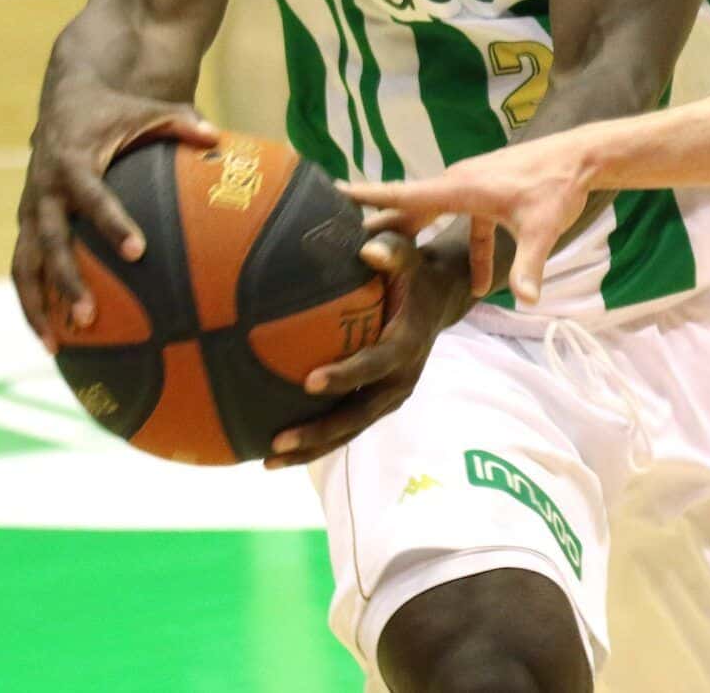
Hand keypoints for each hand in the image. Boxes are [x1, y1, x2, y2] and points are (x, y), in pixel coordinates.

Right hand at [10, 94, 219, 343]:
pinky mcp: (25, 226)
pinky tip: (53, 339)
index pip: (93, 198)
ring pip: (25, 265)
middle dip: (67, 280)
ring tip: (56, 346)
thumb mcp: (150, 111)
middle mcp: (44, 191)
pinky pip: (24, 269)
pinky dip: (34, 303)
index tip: (138, 252)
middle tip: (89, 316)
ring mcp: (30, 211)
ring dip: (37, 305)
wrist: (65, 102)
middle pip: (50, 242)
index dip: (113, 224)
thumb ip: (182, 124)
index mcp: (72, 162)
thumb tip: (219, 138)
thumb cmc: (117, 111)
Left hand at [263, 230, 474, 468]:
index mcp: (405, 346)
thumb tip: (367, 248)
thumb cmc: (415, 274)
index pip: (374, 365)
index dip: (345, 375)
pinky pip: (348, 426)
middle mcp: (400, 380)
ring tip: (269, 460)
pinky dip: (318, 442)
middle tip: (278, 442)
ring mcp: (390, 396)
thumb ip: (392, 252)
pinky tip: (278, 450)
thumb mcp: (411, 257)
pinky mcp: (379, 402)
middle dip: (319, 432)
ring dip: (312, 448)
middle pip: (358, 415)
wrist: (440, 299)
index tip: (309, 381)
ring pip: (350, 430)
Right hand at [343, 136, 592, 307]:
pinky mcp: (489, 195)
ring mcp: (473, 188)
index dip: (369, 196)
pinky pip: (467, 224)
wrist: (581, 159)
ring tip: (386, 258)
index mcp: (461, 188)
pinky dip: (468, 250)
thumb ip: (529, 266)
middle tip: (339, 239)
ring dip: (416, 235)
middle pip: (410, 207)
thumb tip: (525, 301)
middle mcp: (459, 184)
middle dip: (379, 223)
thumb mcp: (542, 230)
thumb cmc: (556, 188)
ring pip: (435, 215)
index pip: (405, 194)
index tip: (333, 192)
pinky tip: (476, 284)